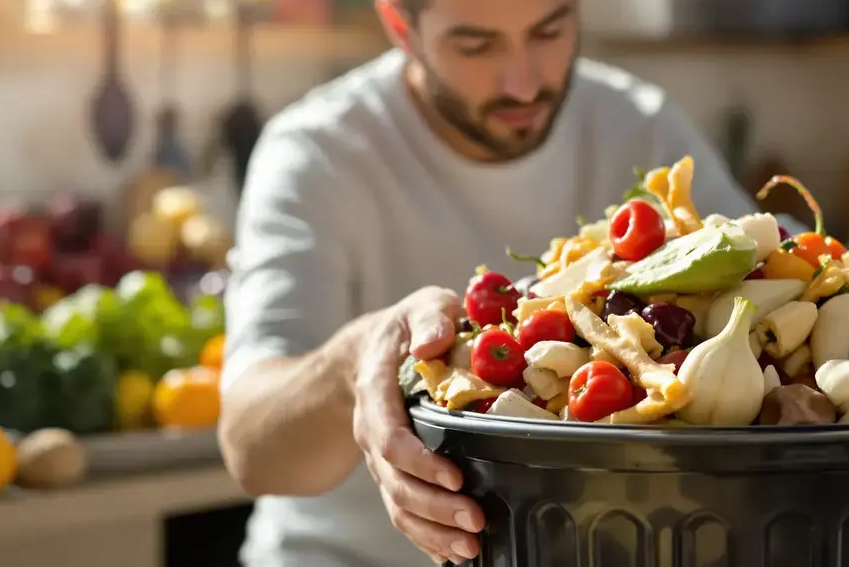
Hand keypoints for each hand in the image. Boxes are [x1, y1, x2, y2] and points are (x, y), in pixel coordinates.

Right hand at [352, 286, 484, 563]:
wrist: (373, 351)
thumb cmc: (407, 327)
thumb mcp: (421, 307)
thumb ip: (430, 317)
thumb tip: (432, 342)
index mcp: (377, 392)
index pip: (390, 437)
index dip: (419, 462)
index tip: (455, 476)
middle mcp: (374, 431)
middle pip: (395, 482)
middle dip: (434, 508)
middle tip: (475, 521)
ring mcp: (382, 458)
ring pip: (398, 504)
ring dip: (432, 532)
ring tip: (470, 549)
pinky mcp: (396, 472)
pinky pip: (404, 511)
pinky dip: (425, 538)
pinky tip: (451, 557)